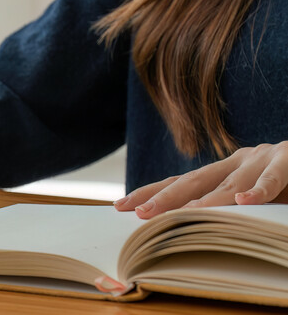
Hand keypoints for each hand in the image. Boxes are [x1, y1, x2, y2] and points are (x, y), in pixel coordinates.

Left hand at [115, 142, 287, 218]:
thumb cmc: (284, 188)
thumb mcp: (250, 201)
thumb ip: (225, 212)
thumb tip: (186, 233)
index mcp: (223, 170)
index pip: (179, 182)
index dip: (150, 193)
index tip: (119, 207)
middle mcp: (236, 160)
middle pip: (194, 180)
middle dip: (165, 198)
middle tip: (139, 214)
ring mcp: (262, 157)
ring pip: (231, 182)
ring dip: (207, 200)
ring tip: (185, 215)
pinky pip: (274, 177)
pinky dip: (261, 189)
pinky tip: (247, 202)